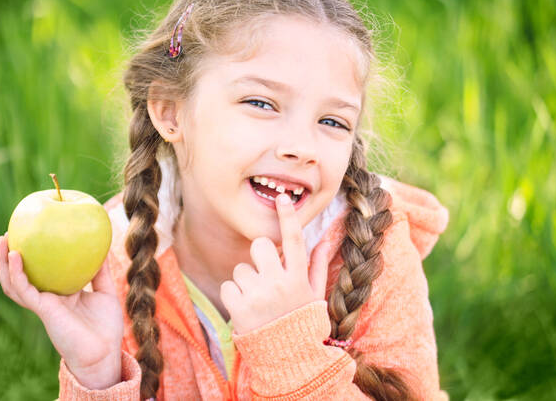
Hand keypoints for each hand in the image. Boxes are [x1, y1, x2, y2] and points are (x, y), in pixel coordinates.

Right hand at [0, 233, 123, 388]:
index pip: (40, 272)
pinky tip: (15, 256)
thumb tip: (103, 246)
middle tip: (8, 233)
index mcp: (60, 294)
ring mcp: (42, 304)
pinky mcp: (42, 309)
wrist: (103, 353)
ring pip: (13, 283)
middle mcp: (47, 298)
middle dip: (8, 257)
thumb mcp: (105, 293)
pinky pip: (24, 289)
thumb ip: (101, 272)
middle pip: (20, 276)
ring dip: (3, 263)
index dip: (33, 256)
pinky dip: (17, 273)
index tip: (31, 233)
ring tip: (1, 240)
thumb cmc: (106, 327)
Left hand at [220, 193, 333, 334]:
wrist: (288, 359)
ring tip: (257, 300)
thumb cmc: (302, 322)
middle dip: (258, 257)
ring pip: (240, 268)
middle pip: (259, 246)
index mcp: (298, 277)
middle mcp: (279, 283)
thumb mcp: (315, 294)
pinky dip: (233, 296)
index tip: (281, 197)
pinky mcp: (239, 307)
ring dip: (246, 281)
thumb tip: (326, 238)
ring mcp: (258, 295)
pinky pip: (228, 285)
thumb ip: (317, 265)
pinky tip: (245, 309)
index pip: (294, 239)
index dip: (288, 216)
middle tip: (264, 275)